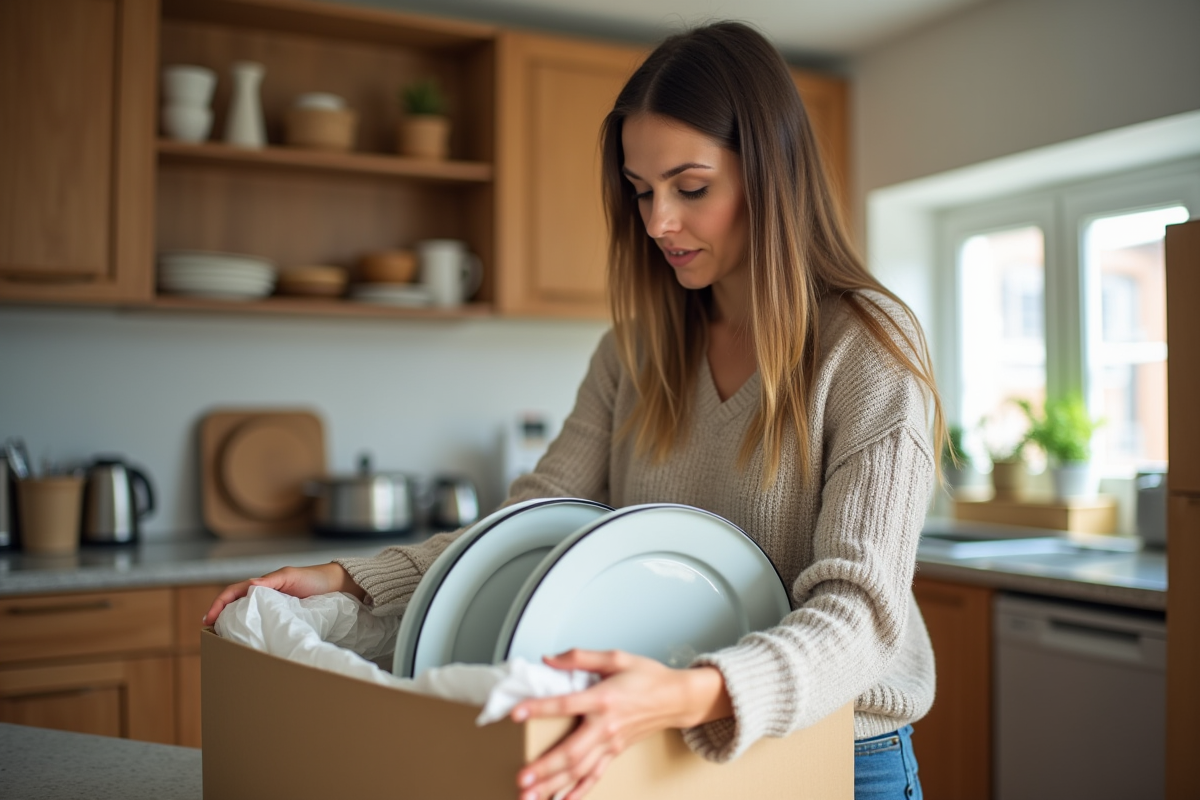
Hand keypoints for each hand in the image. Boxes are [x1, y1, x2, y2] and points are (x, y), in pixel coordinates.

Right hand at [201, 562, 363, 625]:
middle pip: (235, 606)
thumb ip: (272, 580)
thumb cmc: (314, 578)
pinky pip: (263, 624)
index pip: (233, 592)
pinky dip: (252, 631)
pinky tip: (248, 642)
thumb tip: (250, 584)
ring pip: (247, 616)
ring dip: (233, 626)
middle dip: (220, 617)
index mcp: (263, 584)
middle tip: (209, 634)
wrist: (338, 586)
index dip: (219, 604)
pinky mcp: (284, 618)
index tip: (208, 619)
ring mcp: (274, 608)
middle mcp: (265, 596)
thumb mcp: (291, 575)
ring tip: (223, 640)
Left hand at [511, 649, 730, 799]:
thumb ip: (580, 657)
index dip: (539, 709)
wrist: (676, 698)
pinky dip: (578, 792)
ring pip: (579, 770)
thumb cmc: (648, 677)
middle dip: (545, 767)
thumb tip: (549, 659)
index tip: (516, 714)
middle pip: (572, 751)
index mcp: (603, 698)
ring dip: (554, 785)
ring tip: (531, 797)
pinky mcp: (614, 752)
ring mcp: (610, 743)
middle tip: (522, 778)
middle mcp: (606, 726)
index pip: (566, 705)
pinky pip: (594, 776)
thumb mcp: (616, 657)